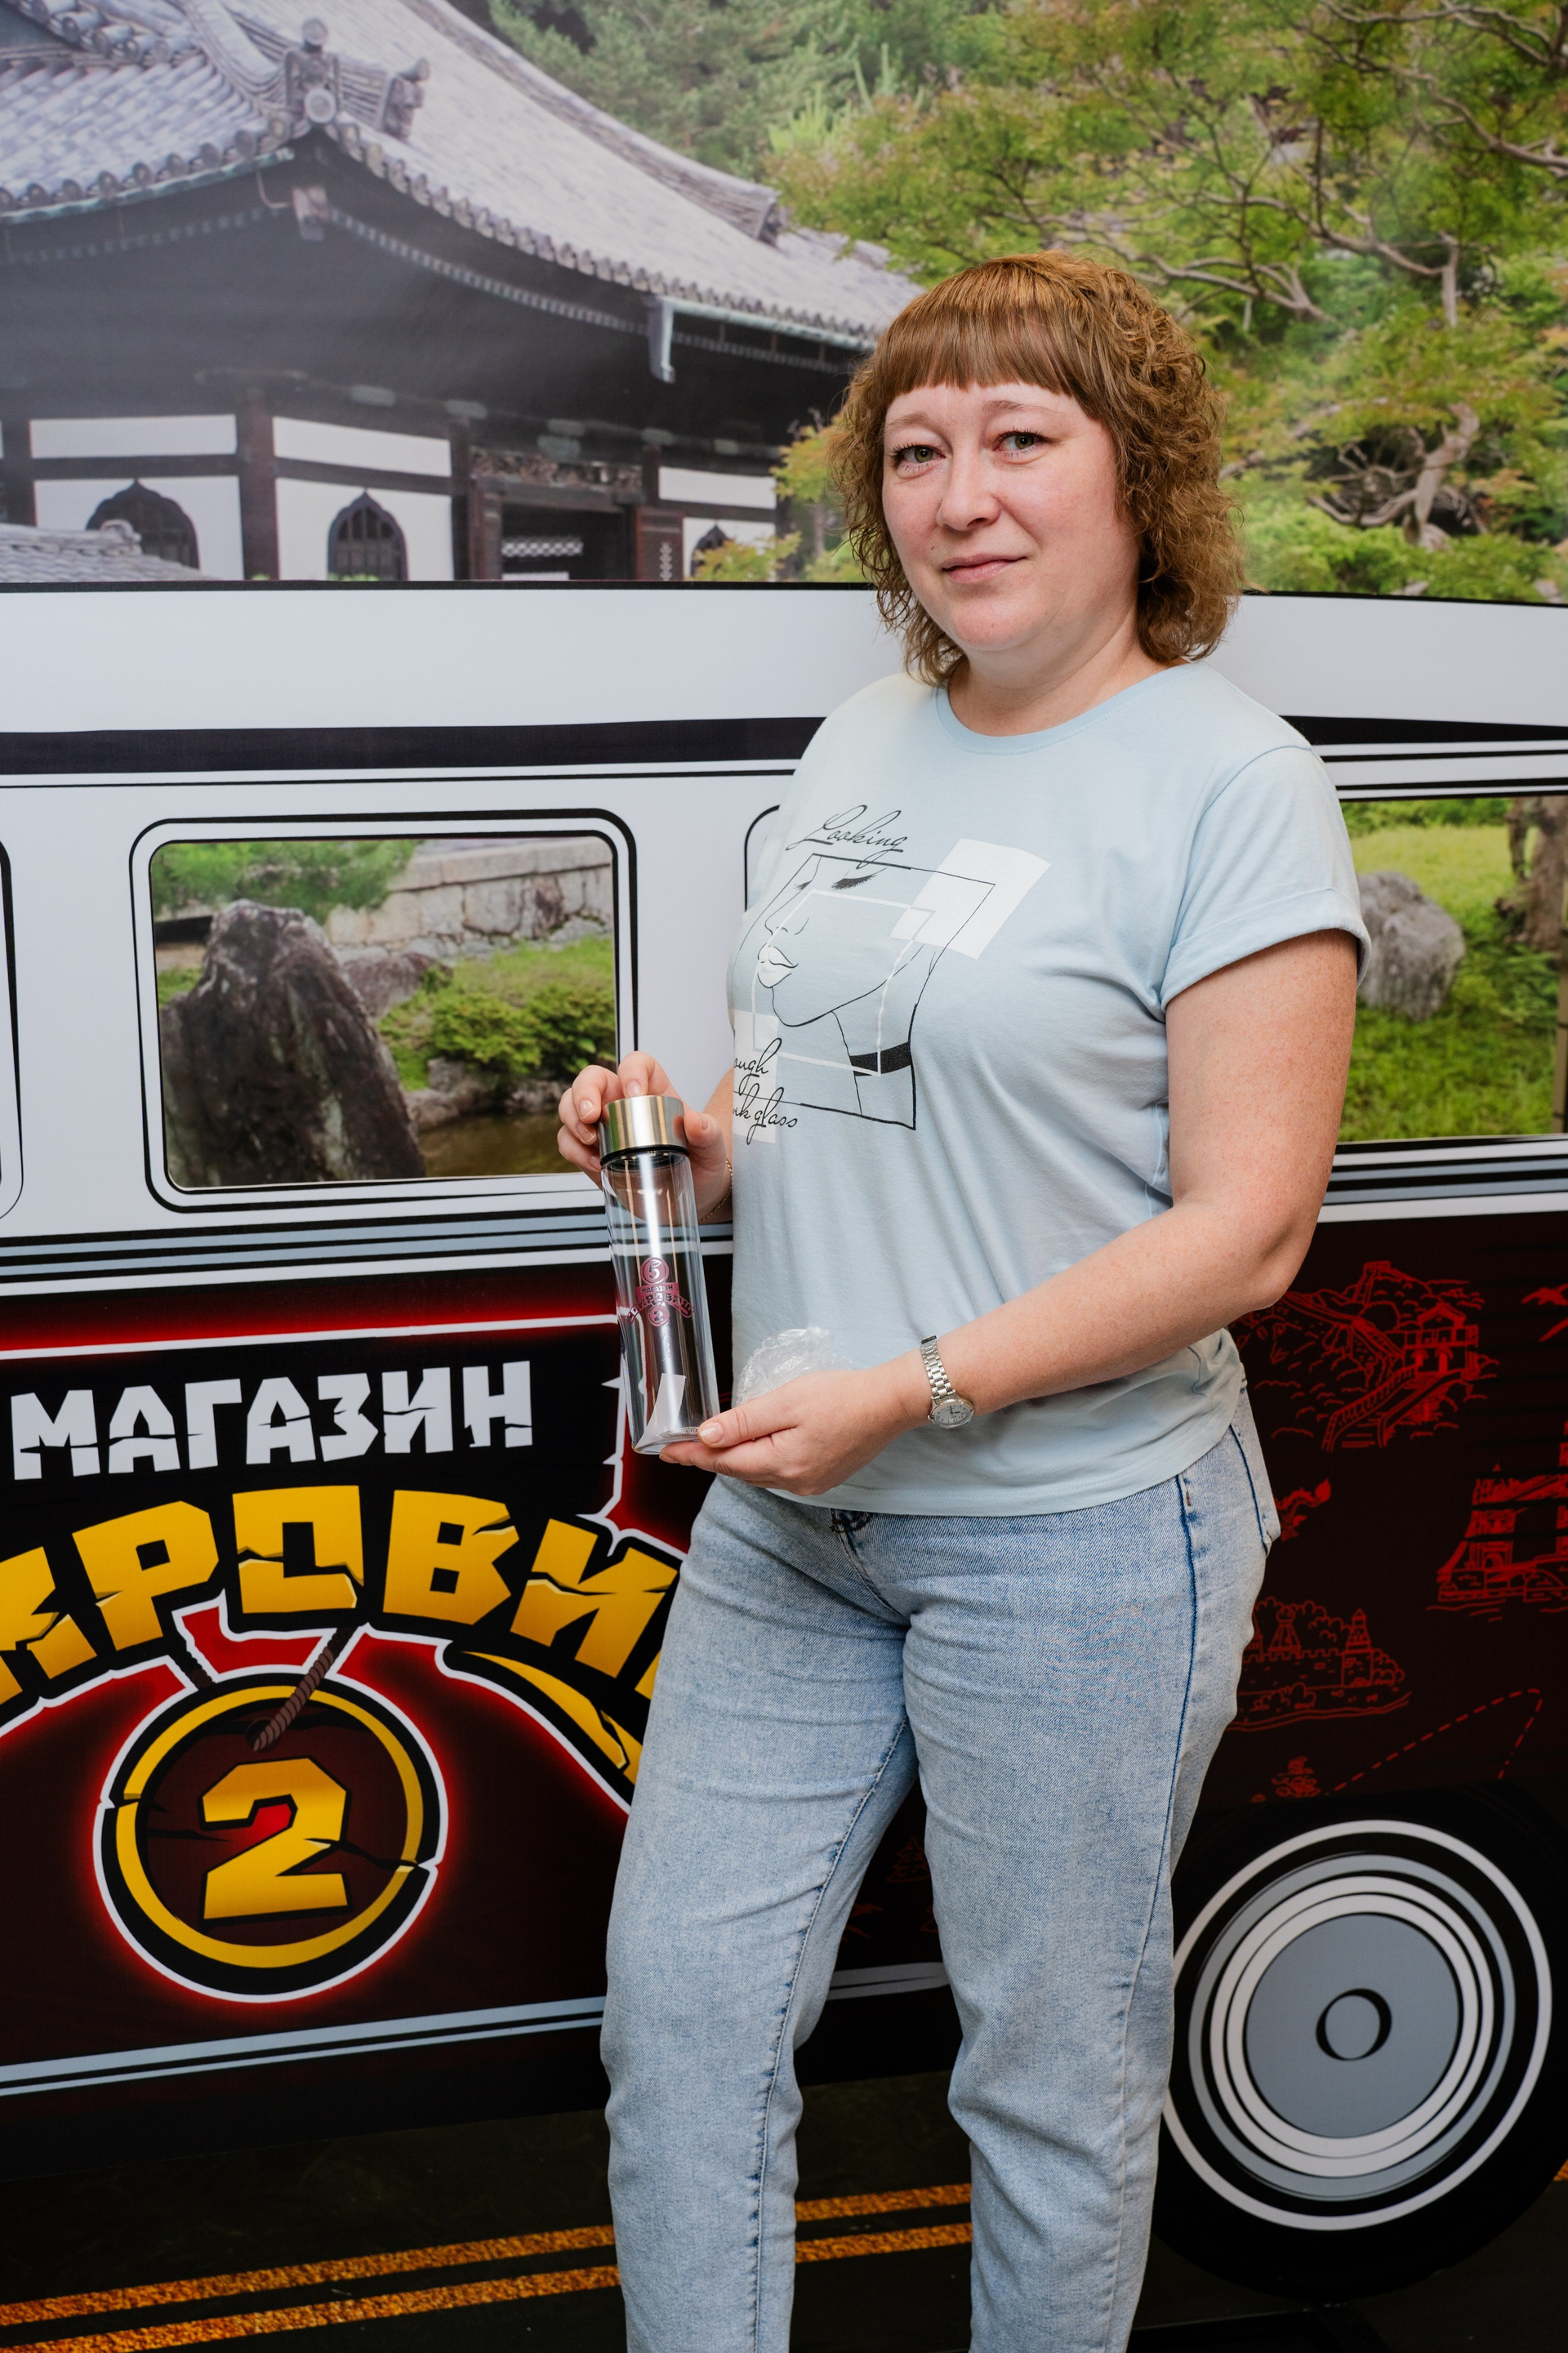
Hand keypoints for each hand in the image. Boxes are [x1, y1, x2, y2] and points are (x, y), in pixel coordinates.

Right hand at [557, 1053, 730, 1213]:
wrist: (692, 1194)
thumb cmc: (701, 1162)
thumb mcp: (712, 1148)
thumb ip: (708, 1133)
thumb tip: (695, 1123)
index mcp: (654, 1090)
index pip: (637, 1064)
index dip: (631, 1071)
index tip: (634, 1094)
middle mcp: (623, 1102)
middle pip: (593, 1078)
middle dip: (584, 1092)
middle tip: (591, 1115)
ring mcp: (604, 1126)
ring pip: (571, 1105)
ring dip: (572, 1119)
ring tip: (590, 1140)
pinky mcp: (592, 1152)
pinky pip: (568, 1141)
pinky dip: (573, 1150)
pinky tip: (594, 1164)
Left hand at [662, 1359, 929, 1494]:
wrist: (889, 1404)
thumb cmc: (841, 1396)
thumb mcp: (786, 1401)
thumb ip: (744, 1421)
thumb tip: (706, 1436)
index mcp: (782, 1462)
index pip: (723, 1462)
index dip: (691, 1455)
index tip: (664, 1451)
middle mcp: (793, 1482)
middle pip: (738, 1471)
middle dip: (708, 1459)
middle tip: (679, 1447)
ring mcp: (808, 1484)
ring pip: (757, 1475)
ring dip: (732, 1461)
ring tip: (708, 1448)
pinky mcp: (820, 1479)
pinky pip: (776, 1474)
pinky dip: (757, 1463)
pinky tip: (751, 1450)